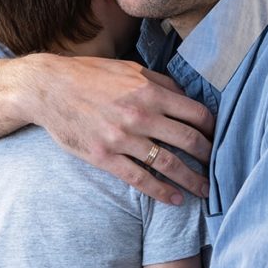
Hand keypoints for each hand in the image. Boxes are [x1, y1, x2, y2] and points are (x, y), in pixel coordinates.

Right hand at [10, 54, 214, 203]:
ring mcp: (122, 138)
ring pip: (169, 164)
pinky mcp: (104, 156)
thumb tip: (187, 97)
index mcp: (149, 91)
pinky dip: (162, 192)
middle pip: (189, 140)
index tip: (219, 137)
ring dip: (192, 180)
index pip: (196, 113)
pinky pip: (140, 179)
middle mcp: (140, 115)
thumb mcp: (128, 68)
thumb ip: (159, 82)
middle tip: (219, 167)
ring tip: (204, 190)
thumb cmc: (88, 75)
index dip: (213, 128)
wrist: (47, 88)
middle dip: (209, 156)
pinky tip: (175, 199)